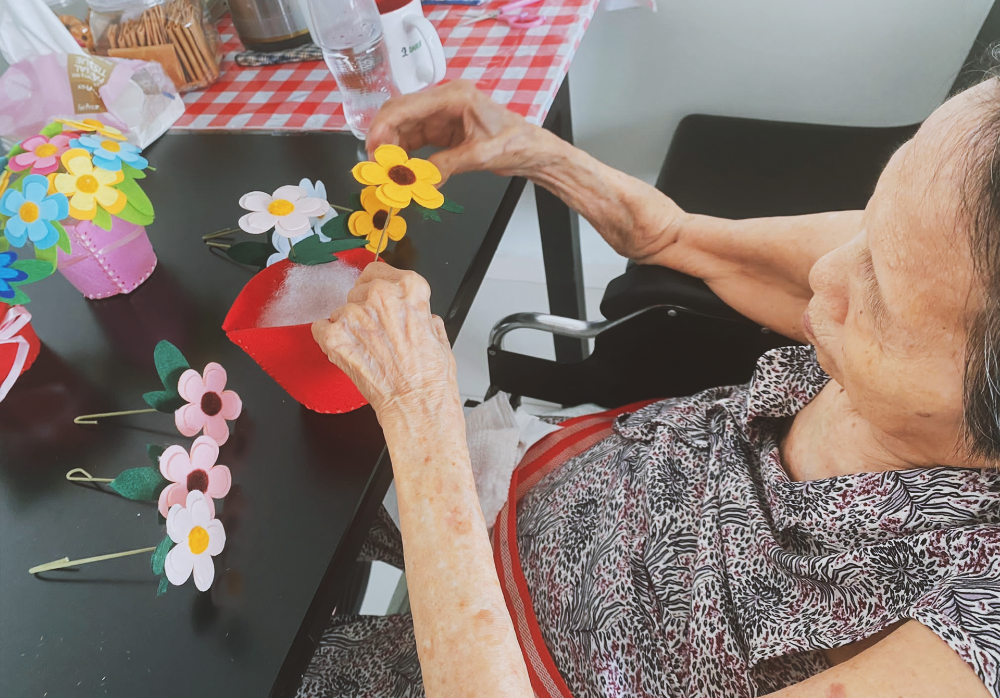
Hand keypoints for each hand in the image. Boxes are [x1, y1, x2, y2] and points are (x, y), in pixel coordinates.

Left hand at [311, 263, 459, 423]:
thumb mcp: (438, 335)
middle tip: (377, 333)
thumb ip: (421, 315)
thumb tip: (414, 314)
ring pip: (341, 311)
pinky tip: (349, 353)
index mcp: (409, 289)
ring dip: (349, 327)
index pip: (378, 269)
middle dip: (364, 308)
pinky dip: (330, 340)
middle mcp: (380, 296)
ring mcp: (355, 315)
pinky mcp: (335, 337)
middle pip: (357, 289)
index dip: (377, 285)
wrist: (416, 406)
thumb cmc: (430, 379)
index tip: (377, 296)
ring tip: (368, 350)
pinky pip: (320, 328)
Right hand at [367, 80, 547, 182]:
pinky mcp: (443, 130)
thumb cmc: (515, 142)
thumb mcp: (481, 156)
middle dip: (383, 137)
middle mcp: (444, 101)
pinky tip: (400, 169)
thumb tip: (421, 180)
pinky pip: (415, 139)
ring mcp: (442, 115)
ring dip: (392, 148)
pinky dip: (405, 154)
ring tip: (386, 170)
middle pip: (400, 113)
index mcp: (454, 96)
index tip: (373, 148)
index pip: (407, 106)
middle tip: (376, 164)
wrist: (531, 150)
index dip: (384, 126)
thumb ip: (448, 165)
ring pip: (404, 127)